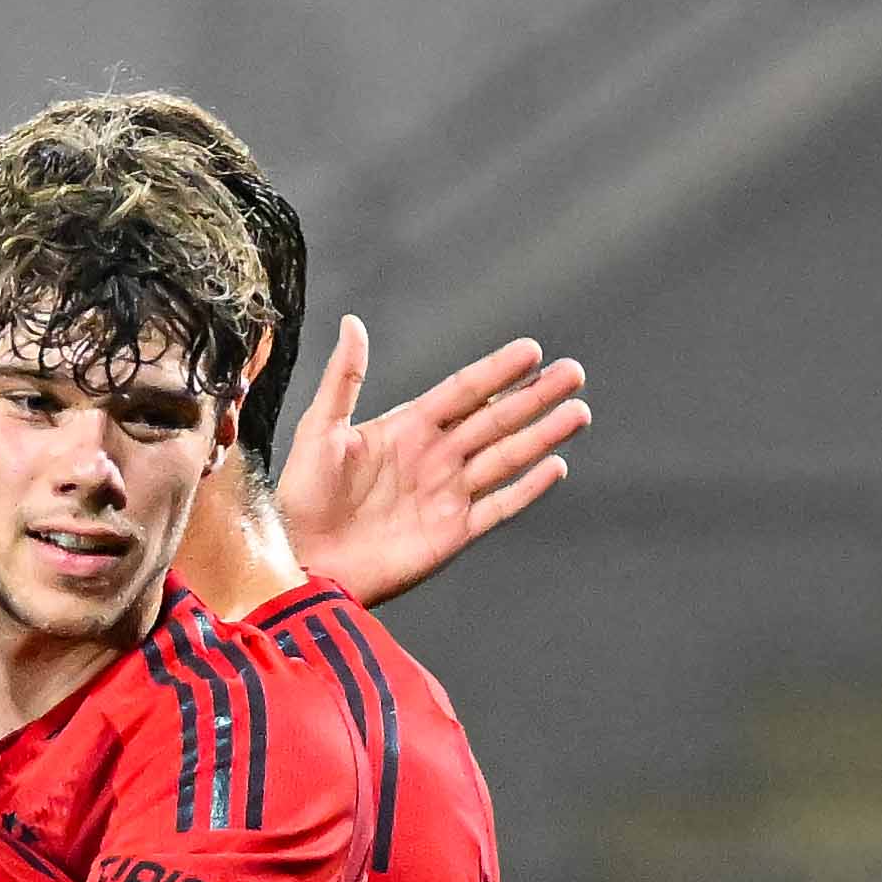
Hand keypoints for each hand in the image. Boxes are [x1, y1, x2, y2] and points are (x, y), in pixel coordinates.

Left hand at [267, 324, 589, 606]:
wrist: (303, 559)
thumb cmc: (303, 496)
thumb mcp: (319, 429)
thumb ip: (344, 379)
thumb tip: (352, 322)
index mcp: (409, 427)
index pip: (464, 391)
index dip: (497, 371)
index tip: (531, 350)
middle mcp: (436, 456)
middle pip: (496, 419)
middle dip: (535, 397)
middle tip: (573, 373)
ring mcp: (448, 494)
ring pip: (507, 458)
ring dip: (543, 435)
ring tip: (578, 413)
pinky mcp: (453, 533)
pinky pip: (498, 507)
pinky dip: (527, 489)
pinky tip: (554, 467)